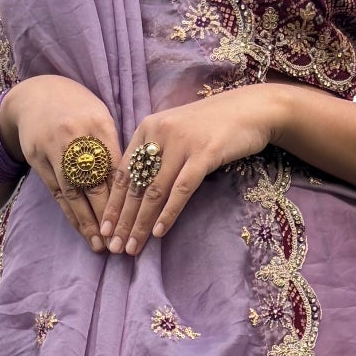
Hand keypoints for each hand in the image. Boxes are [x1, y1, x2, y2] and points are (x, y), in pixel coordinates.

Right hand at [0, 75, 120, 252]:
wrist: (36, 94)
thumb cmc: (79, 109)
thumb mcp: (101, 118)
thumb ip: (114, 148)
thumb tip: (135, 183)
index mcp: (99, 124)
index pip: (116, 167)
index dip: (126, 197)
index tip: (138, 221)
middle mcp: (75, 137)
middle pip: (95, 183)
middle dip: (109, 216)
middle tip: (121, 242)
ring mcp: (54, 149)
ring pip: (74, 192)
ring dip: (88, 222)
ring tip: (100, 245)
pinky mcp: (38, 159)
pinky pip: (57, 192)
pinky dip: (70, 214)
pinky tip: (82, 230)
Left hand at [101, 86, 286, 254]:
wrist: (251, 109)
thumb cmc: (212, 125)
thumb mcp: (176, 133)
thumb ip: (155, 154)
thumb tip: (136, 191)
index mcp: (147, 128)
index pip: (122, 172)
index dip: (111, 203)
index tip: (104, 229)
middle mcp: (159, 133)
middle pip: (135, 185)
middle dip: (122, 220)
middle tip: (113, 247)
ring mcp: (182, 143)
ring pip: (154, 191)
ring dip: (141, 222)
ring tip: (132, 246)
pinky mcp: (204, 154)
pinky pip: (181, 189)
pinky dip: (168, 213)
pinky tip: (158, 232)